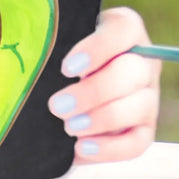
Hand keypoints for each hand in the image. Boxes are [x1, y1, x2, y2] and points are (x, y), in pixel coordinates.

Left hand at [48, 6, 160, 162]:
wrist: (61, 86)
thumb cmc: (56, 53)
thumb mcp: (56, 37)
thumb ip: (50, 36)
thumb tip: (31, 50)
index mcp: (124, 29)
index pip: (124, 30)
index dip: (98, 49)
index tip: (66, 69)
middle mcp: (143, 62)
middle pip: (132, 73)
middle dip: (93, 92)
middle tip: (57, 106)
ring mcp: (147, 97)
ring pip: (137, 108)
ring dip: (100, 119)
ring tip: (67, 127)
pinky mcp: (144, 129)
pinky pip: (137, 142)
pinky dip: (110, 148)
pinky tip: (81, 148)